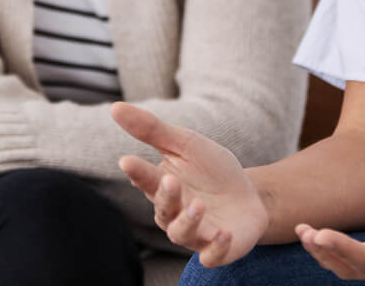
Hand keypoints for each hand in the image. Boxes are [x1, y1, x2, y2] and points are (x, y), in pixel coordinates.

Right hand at [111, 101, 268, 266]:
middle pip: (162, 208)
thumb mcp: (185, 144)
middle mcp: (174, 213)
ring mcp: (195, 233)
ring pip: (181, 234)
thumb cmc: (211, 169)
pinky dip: (216, 249)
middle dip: (166, 196)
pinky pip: (211, 256)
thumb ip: (152, 129)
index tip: (127, 160)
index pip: (145, 179)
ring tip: (198, 205)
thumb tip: (115, 107)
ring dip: (188, 221)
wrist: (250, 195)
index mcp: (162, 186)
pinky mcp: (218, 250)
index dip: (137, 171)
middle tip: (171, 180)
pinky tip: (223, 234)